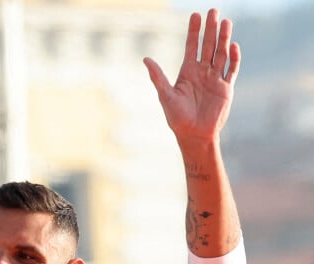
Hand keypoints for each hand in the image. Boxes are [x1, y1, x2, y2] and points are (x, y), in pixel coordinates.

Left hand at [143, 9, 240, 143]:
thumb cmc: (177, 118)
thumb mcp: (166, 96)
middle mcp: (202, 73)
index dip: (194, 31)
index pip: (191, 47)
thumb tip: (146, 59)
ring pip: (221, 54)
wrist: (194, 135)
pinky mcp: (226, 88)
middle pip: (208, 46)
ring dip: (224, 38)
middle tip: (214, 11)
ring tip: (226, 22)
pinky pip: (231, 70)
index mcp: (187, 73)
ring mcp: (215, 79)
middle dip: (211, 29)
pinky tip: (233, 46)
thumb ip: (158, 77)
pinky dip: (233, 58)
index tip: (196, 15)